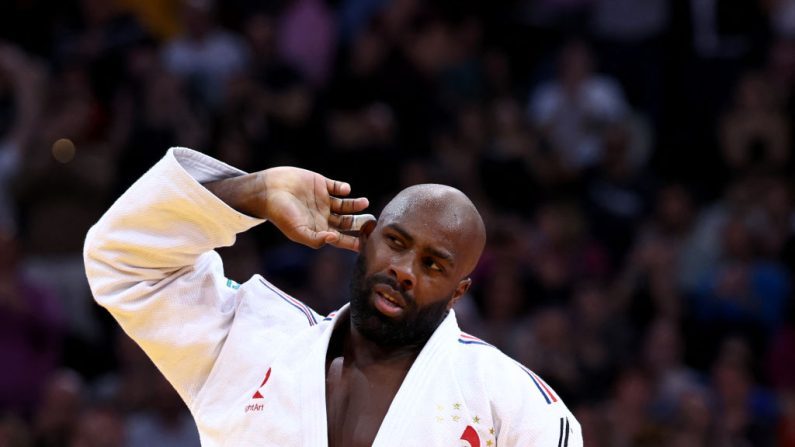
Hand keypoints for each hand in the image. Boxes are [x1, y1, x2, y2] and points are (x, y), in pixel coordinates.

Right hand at [207, 167, 374, 251]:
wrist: (268, 191)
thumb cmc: (281, 215)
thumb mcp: (298, 231)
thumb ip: (316, 239)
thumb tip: (335, 239)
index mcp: (319, 229)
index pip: (341, 238)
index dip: (354, 242)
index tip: (366, 243)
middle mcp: (324, 216)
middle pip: (348, 222)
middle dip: (360, 223)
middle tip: (372, 222)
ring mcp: (323, 200)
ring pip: (346, 205)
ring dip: (356, 205)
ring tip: (364, 203)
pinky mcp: (321, 184)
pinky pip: (337, 187)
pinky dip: (343, 188)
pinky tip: (345, 190)